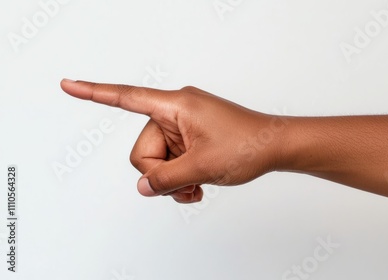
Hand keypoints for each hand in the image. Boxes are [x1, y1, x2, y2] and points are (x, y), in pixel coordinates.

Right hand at [60, 79, 286, 202]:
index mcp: (176, 106)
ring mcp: (183, 126)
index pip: (128, 98)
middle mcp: (176, 111)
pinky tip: (197, 186)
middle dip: (161, 174)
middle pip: (143, 150)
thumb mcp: (202, 167)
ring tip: (197, 186)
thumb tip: (143, 187)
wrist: (275, 146)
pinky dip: (180, 177)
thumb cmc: (248, 145)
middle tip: (188, 183)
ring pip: (157, 161)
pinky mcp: (191, 137)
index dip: (95, 93)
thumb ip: (166, 180)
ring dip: (173, 180)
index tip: (68, 85)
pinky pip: (171, 161)